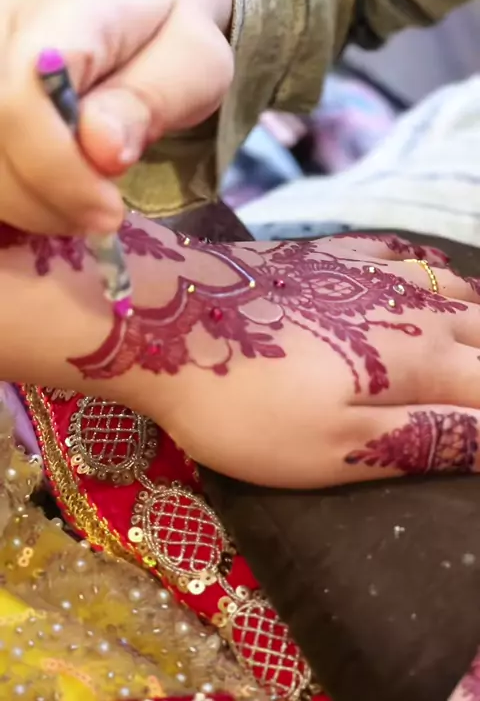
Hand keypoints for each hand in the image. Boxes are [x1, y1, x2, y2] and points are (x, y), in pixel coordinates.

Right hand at [0, 0, 231, 234]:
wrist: (133, 30)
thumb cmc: (164, 46)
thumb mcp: (190, 64)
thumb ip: (149, 100)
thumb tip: (102, 149)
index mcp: (60, 11)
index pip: (25, 96)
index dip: (58, 167)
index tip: (111, 209)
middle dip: (47, 197)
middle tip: (104, 216)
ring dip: (30, 208)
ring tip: (85, 207)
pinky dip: (17, 204)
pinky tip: (54, 202)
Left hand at [123, 232, 479, 487]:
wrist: (165, 318)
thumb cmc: (247, 403)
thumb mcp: (336, 447)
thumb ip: (427, 439)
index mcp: (419, 361)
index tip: (478, 433)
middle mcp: (411, 308)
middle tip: (473, 392)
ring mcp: (370, 272)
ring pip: (451, 287)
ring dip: (475, 317)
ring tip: (474, 342)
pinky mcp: (331, 253)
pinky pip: (403, 253)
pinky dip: (430, 271)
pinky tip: (425, 275)